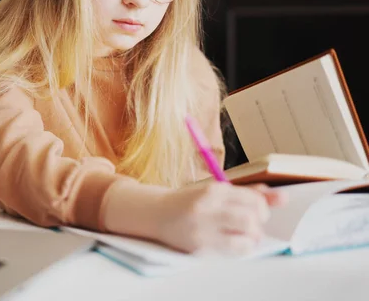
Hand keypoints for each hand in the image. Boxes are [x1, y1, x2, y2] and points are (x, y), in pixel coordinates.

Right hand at [154, 183, 286, 254]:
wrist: (156, 213)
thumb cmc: (191, 202)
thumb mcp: (218, 192)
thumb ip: (250, 194)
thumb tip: (284, 198)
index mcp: (213, 189)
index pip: (253, 199)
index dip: (262, 208)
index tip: (256, 213)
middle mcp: (207, 206)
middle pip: (251, 217)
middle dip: (258, 224)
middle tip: (252, 226)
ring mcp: (202, 227)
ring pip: (245, 234)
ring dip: (252, 238)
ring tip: (244, 237)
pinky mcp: (199, 246)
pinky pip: (234, 250)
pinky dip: (241, 248)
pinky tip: (233, 244)